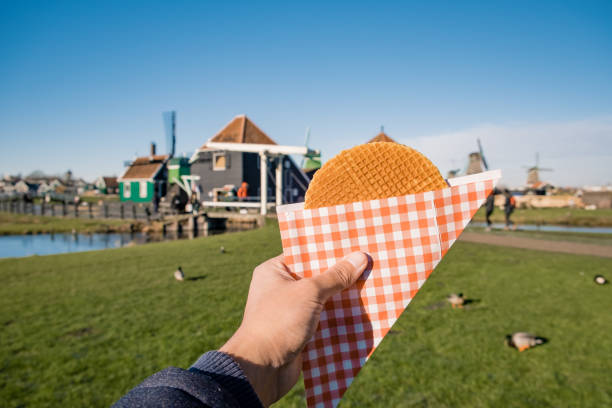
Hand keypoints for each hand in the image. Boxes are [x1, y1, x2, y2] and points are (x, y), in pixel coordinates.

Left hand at [220, 252, 368, 405]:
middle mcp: (280, 289)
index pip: (305, 254)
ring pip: (324, 300)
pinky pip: (325, 320)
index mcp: (274, 272)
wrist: (262, 369)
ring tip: (373, 285)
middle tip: (370, 263)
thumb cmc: (280, 321)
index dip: (329, 249)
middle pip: (317, 277)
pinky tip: (364, 313)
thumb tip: (360, 257)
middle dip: (342, 275)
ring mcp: (291, 312)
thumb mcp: (310, 292)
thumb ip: (336, 276)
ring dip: (344, 298)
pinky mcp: (300, 332)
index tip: (354, 244)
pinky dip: (341, 319)